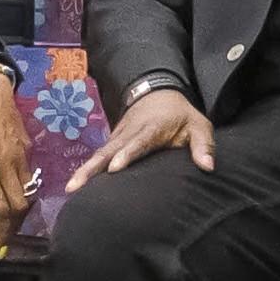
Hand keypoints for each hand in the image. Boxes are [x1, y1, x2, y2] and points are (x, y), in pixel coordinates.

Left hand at [0, 61, 31, 236]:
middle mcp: (6, 165)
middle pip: (20, 207)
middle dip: (13, 226)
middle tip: (4, 235)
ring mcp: (20, 157)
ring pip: (28, 193)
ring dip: (20, 210)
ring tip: (9, 218)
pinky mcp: (27, 148)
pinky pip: (28, 176)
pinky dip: (22, 189)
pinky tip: (11, 190)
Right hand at [83, 85, 215, 190]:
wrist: (157, 92)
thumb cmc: (181, 115)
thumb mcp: (199, 125)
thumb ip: (204, 146)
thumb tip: (208, 167)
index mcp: (153, 128)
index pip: (139, 142)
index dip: (127, 154)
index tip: (115, 168)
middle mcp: (131, 131)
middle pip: (109, 151)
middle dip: (93, 168)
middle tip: (77, 185)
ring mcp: (118, 135)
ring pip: (100, 153)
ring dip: (85, 170)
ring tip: (71, 188)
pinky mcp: (112, 140)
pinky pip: (99, 155)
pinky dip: (87, 168)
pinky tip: (76, 184)